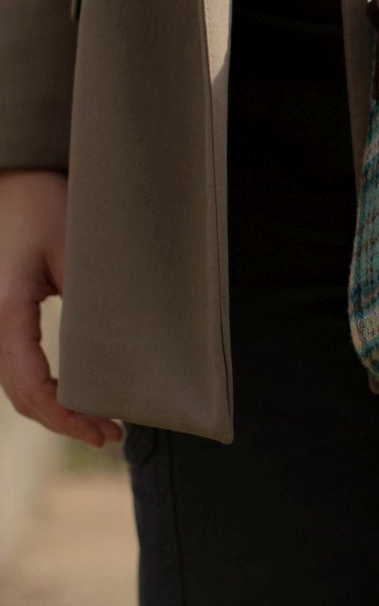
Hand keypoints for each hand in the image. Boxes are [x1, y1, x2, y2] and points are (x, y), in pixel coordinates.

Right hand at [0, 170, 122, 445]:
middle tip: (112, 436)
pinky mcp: (5, 320)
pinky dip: (47, 389)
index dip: (65, 414)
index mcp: (5, 311)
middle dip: (65, 421)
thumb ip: (93, 295)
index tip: (102, 429)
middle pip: (21, 395)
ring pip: (18, 387)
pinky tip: (79, 397)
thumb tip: (127, 340)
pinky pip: (20, 368)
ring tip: (102, 426)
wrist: (19, 183)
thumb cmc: (48, 207)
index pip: (29, 384)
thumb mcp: (76, 247)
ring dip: (56, 409)